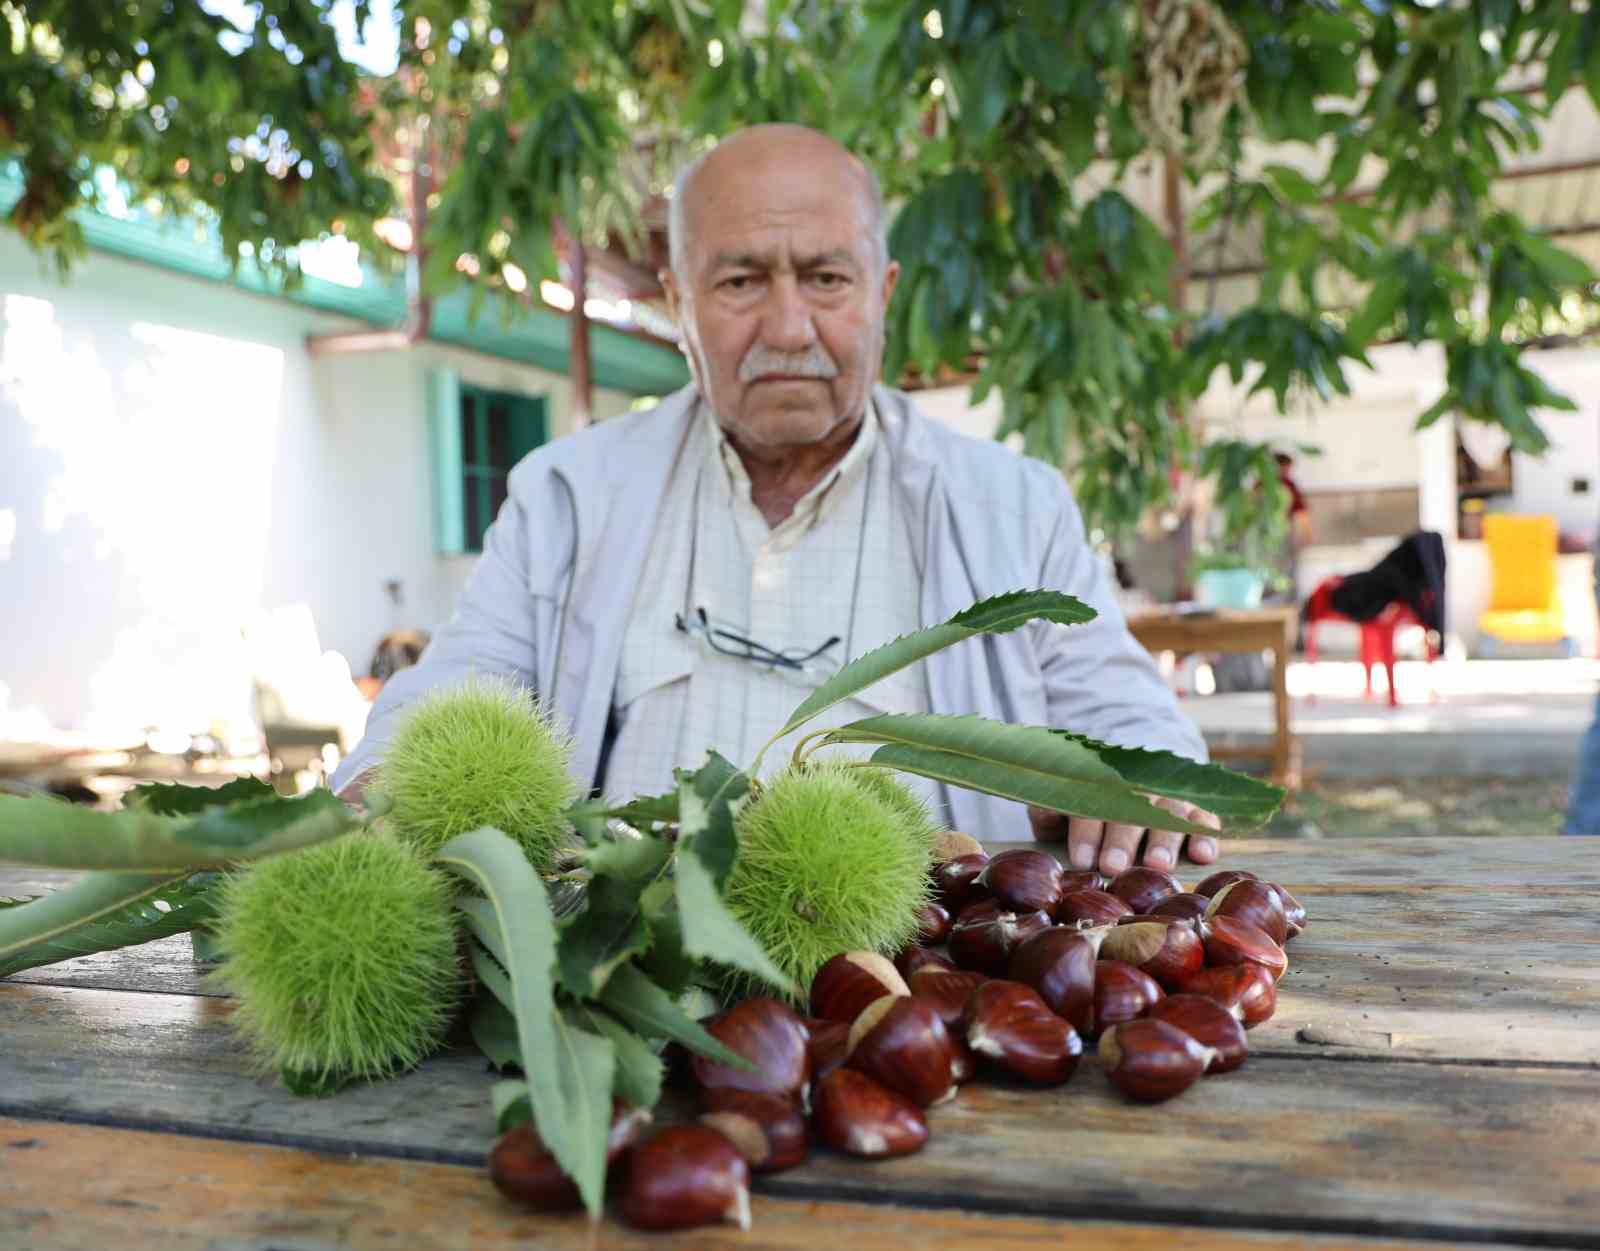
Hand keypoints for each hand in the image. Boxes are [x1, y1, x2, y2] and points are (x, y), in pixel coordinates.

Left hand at [1026, 797, 1221, 876]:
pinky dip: (1206, 834)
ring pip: (1168, 814)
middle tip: (1114, 865)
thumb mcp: (1061, 804)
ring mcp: (1167, 799)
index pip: (1091, 808)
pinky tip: (1203, 854)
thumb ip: (1050, 810)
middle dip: (1121, 841)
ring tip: (1158, 864)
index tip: (1083, 860)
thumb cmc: (1088, 805)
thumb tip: (1048, 813)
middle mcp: (1136, 792)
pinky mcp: (1196, 809)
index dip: (1086, 834)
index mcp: (1098, 789)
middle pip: (1130, 813)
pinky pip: (1204, 818)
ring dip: (1163, 839)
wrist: (1131, 772)